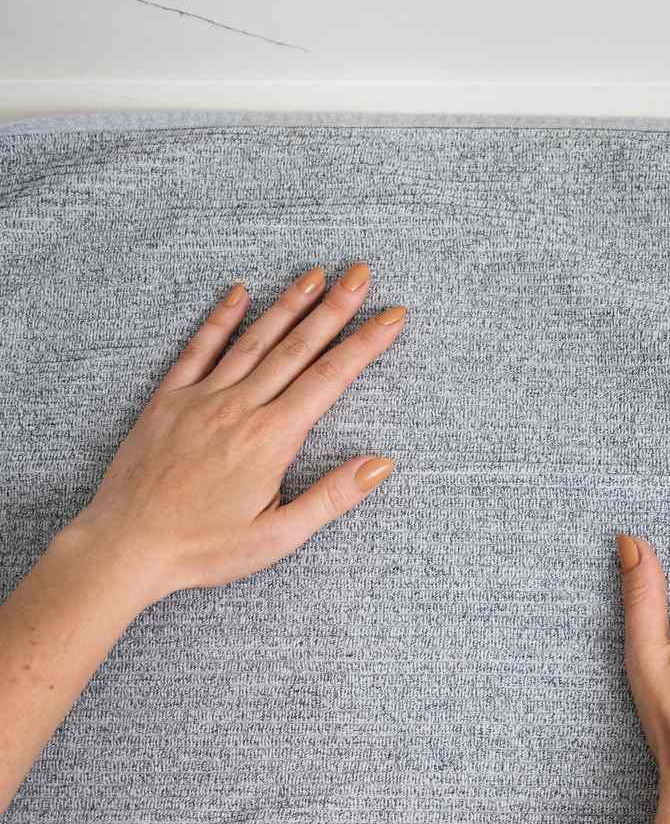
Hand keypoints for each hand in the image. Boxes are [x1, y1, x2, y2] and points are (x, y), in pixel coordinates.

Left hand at [61, 264, 405, 606]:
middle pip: (297, 347)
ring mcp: (201, 399)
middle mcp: (239, 408)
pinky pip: (199, 349)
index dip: (366, 343)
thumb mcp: (279, 536)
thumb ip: (332, 496)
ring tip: (316, 274)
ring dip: (288, 304)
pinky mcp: (168, 401)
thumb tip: (381, 464)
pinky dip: (220, 318)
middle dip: (334, 307)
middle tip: (361, 274)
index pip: (331, 378)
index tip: (392, 316)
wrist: (124, 548)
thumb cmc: (204, 549)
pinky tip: (238, 292)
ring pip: (254, 340)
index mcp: (271, 439)